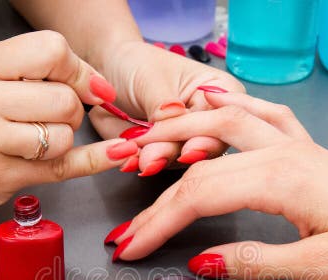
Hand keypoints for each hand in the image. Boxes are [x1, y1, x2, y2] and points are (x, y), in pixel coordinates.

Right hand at [0, 31, 137, 233]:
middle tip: (55, 121)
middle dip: (74, 113)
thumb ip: (25, 78)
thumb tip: (93, 83)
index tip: (90, 87)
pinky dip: (92, 162)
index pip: (51, 51)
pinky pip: (61, 168)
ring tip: (37, 145)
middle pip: (64, 98)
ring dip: (64, 142)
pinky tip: (111, 155)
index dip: (80, 72)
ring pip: (63, 135)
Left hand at [89, 41, 244, 175]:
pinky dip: (143, 164)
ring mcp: (187, 140)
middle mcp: (207, 120)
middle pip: (207, 144)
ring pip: (182, 159)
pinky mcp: (167, 155)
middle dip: (179, 151)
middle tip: (156, 155)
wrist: (106, 81)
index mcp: (217, 92)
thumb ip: (164, 101)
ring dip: (160, 160)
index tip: (188, 143)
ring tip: (142, 158)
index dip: (205, 132)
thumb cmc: (136, 65)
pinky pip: (158, 165)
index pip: (221, 117)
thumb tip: (175, 114)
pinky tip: (130, 161)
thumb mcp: (150, 77)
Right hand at [108, 92, 327, 279]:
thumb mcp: (318, 268)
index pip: (199, 196)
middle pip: (200, 166)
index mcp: (282, 180)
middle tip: (128, 225)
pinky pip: (257, 116)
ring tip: (142, 147)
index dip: (159, 225)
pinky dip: (225, 109)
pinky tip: (208, 104)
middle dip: (157, 198)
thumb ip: (253, 262)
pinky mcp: (303, 150)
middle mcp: (282, 153)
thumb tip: (202, 260)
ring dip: (178, 134)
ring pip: (222, 124)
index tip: (132, 247)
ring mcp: (293, 146)